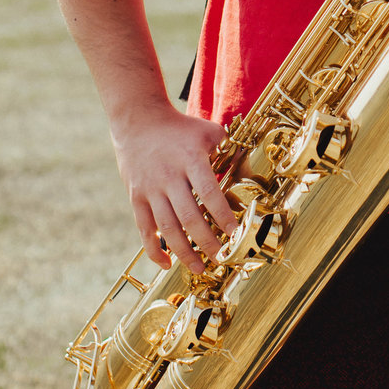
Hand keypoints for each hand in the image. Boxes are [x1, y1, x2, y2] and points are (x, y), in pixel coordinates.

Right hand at [110, 104, 239, 271]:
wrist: (138, 120)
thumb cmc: (181, 129)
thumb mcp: (210, 132)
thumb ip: (231, 152)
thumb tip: (252, 176)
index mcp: (191, 159)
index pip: (209, 192)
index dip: (223, 215)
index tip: (235, 234)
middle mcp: (169, 176)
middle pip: (189, 216)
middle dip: (206, 241)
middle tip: (221, 258)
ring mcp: (150, 189)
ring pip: (167, 228)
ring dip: (184, 252)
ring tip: (200, 268)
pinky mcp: (136, 197)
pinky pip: (144, 229)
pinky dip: (154, 250)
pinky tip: (167, 263)